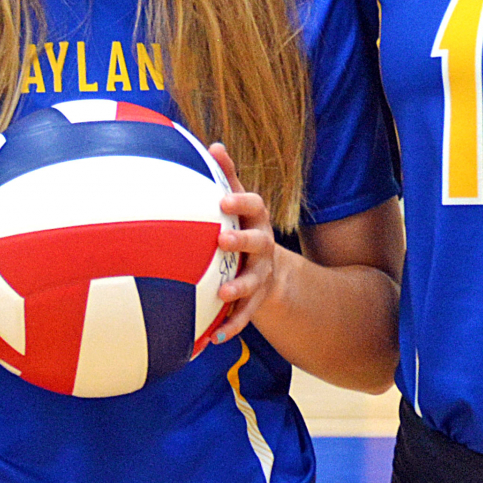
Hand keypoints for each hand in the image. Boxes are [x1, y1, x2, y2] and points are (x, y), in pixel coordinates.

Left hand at [208, 143, 279, 346]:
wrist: (269, 267)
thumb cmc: (242, 225)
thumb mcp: (237, 201)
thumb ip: (226, 175)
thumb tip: (213, 143)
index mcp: (256, 220)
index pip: (254, 206)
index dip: (240, 201)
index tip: (222, 200)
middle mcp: (263, 247)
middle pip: (258, 243)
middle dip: (241, 242)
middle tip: (221, 241)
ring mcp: (261, 275)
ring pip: (253, 283)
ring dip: (238, 288)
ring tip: (223, 293)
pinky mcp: (256, 300)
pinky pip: (245, 316)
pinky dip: (231, 327)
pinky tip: (213, 338)